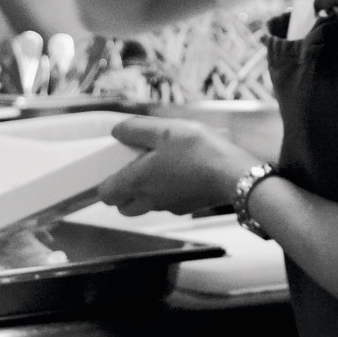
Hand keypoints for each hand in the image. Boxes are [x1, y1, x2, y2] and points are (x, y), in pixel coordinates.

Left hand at [97, 116, 260, 216]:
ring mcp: (169, 206)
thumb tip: (117, 131)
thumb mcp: (163, 129)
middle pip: (124, 206)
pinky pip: (168, 203)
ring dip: (146, 192)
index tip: (110, 168)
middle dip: (123, 192)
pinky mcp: (187, 207)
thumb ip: (135, 129)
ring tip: (161, 166)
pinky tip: (182, 171)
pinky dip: (168, 191)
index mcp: (138, 181)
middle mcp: (150, 199)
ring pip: (146, 205)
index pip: (106, 194)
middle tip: (134, 168)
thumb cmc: (198, 151)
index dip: (104, 183)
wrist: (233, 174)